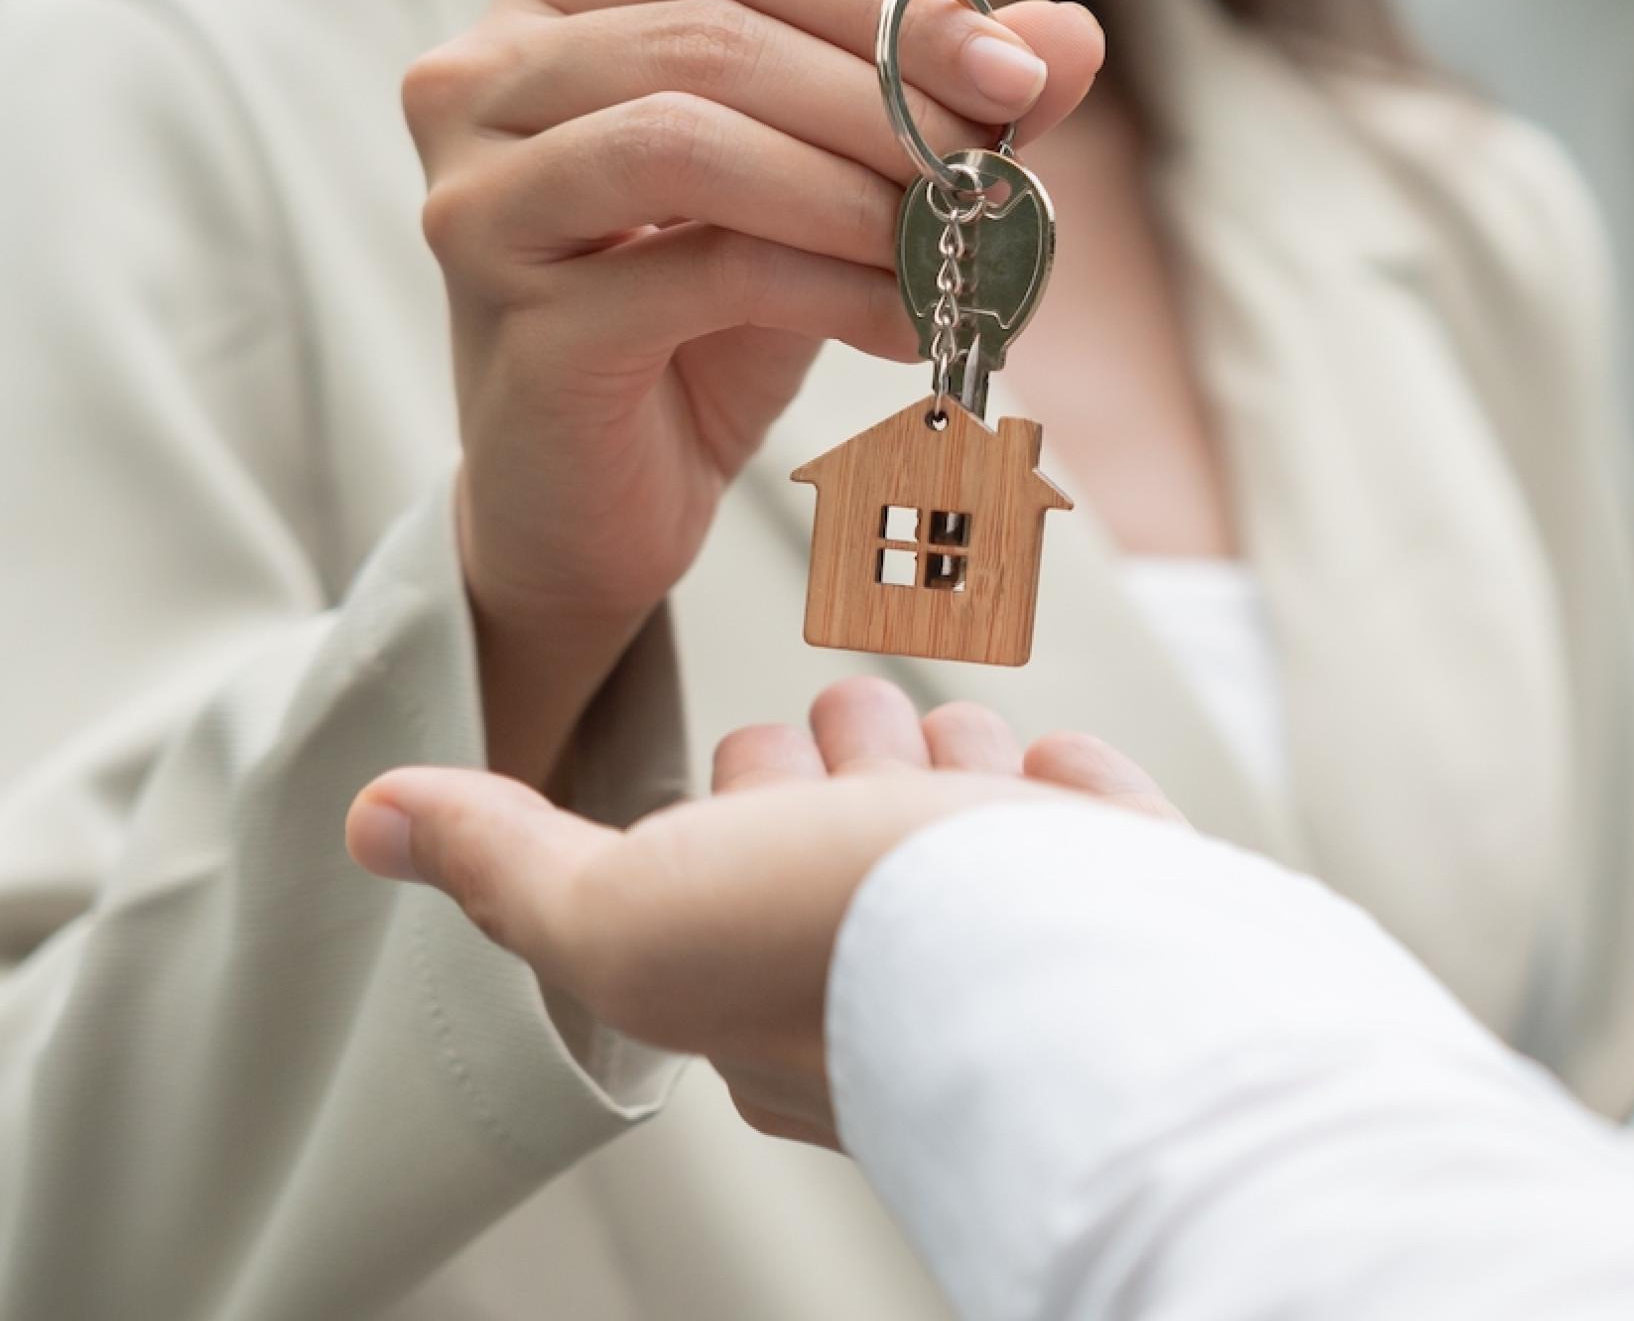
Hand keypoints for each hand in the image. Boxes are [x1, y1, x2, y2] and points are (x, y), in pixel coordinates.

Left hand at [345, 678, 1179, 1147]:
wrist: (1055, 968)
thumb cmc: (836, 952)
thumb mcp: (622, 909)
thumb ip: (509, 863)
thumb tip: (375, 818)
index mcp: (766, 1002)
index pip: (737, 849)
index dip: (740, 791)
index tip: (760, 774)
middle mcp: (891, 980)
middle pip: (853, 810)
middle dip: (851, 759)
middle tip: (862, 766)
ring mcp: (1019, 942)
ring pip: (968, 800)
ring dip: (955, 761)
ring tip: (958, 773)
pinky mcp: (1130, 910)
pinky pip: (1090, 817)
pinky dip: (1069, 794)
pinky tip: (1054, 790)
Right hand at [400, 0, 1106, 782]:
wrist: (596, 504)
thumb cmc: (697, 330)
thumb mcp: (825, 196)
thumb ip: (931, 107)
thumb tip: (1070, 33)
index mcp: (555, 4)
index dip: (889, 4)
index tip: (1021, 76)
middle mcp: (483, 76)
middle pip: (716, 34)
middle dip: (888, 105)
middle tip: (998, 174)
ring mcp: (478, 193)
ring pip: (692, 137)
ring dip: (854, 193)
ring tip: (950, 253)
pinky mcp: (513, 313)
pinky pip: (704, 267)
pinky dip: (833, 290)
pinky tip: (907, 326)